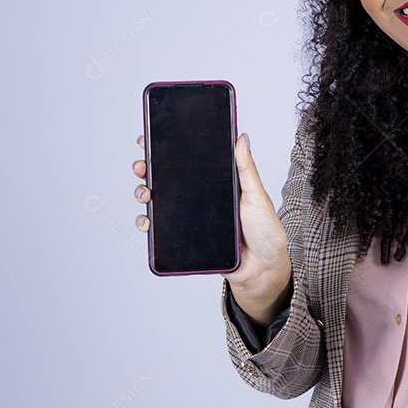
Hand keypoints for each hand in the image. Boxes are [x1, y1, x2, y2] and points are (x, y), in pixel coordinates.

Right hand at [132, 134, 291, 326]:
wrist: (262, 269)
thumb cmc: (265, 232)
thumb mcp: (257, 196)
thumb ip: (247, 169)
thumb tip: (241, 138)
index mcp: (217, 182)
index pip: (189, 161)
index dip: (168, 149)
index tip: (151, 137)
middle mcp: (200, 198)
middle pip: (167, 179)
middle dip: (148, 169)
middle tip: (142, 166)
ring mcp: (191, 218)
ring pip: (159, 202)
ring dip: (143, 193)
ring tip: (145, 194)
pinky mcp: (186, 238)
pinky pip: (161, 230)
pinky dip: (148, 224)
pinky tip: (147, 221)